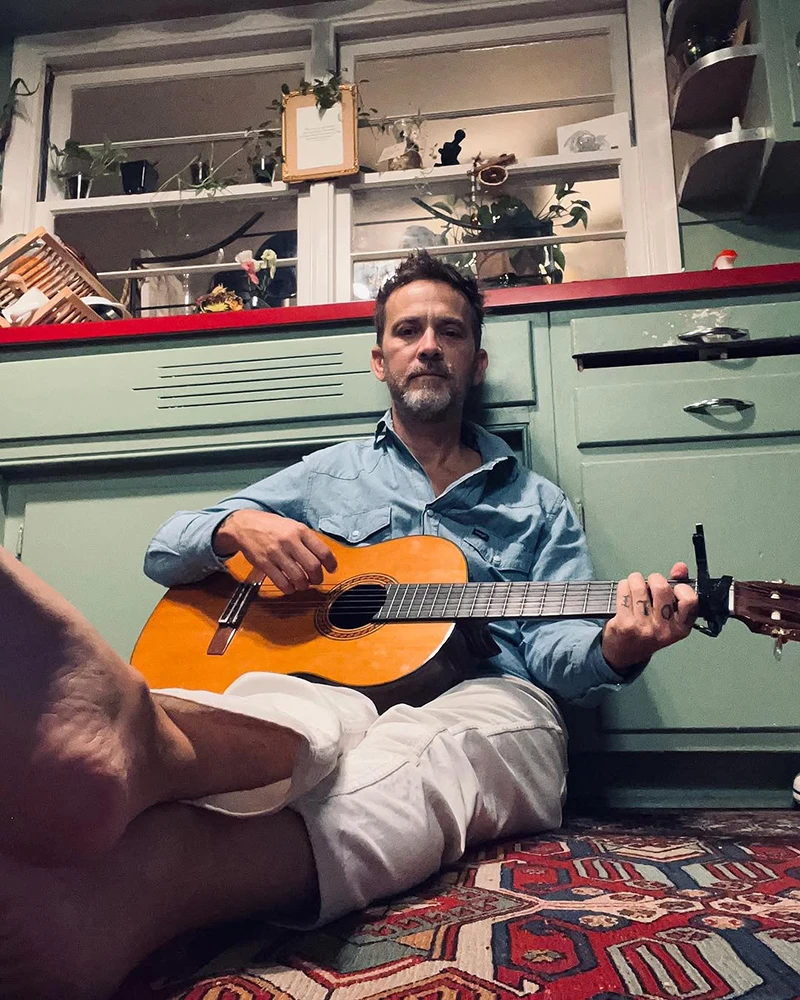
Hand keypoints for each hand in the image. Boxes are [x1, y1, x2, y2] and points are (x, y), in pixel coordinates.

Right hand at [213, 510, 336, 594]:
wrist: (245, 526)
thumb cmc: (272, 527)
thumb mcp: (293, 526)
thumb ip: (309, 541)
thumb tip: (326, 559)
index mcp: (300, 531)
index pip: (323, 551)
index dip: (331, 564)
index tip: (332, 569)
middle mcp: (289, 541)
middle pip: (313, 567)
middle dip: (318, 578)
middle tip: (316, 580)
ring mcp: (276, 553)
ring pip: (299, 578)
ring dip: (304, 585)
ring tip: (302, 583)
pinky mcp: (264, 564)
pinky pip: (282, 583)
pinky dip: (289, 589)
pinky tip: (290, 586)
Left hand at [601, 562, 698, 673]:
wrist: (625, 652)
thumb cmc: (649, 630)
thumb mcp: (670, 615)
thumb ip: (678, 588)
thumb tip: (680, 567)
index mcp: (680, 627)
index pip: (690, 600)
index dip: (682, 587)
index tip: (675, 587)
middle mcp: (663, 630)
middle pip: (661, 588)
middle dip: (654, 579)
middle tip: (650, 585)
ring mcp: (643, 627)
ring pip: (639, 585)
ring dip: (635, 581)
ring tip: (635, 589)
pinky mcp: (624, 623)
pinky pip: (624, 590)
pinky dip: (623, 586)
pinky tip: (625, 595)